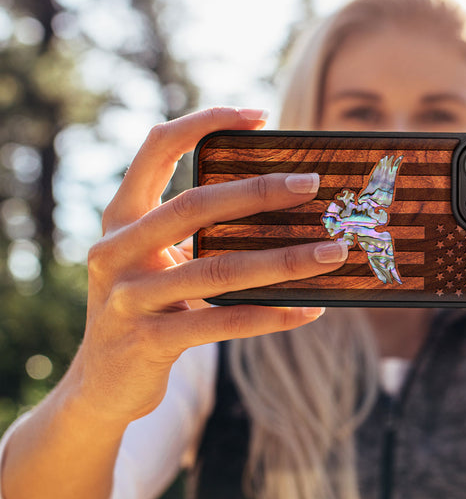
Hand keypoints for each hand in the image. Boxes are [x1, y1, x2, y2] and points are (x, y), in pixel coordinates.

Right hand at [72, 107, 347, 425]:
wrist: (101, 383)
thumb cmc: (147, 305)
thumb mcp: (157, 260)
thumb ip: (197, 232)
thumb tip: (282, 204)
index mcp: (122, 217)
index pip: (157, 148)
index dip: (204, 122)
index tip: (259, 115)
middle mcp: (116, 250)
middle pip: (194, 205)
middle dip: (258, 192)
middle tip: (311, 185)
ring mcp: (128, 297)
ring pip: (217, 269)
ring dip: (284, 260)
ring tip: (332, 252)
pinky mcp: (148, 341)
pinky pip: (222, 323)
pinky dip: (271, 315)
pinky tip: (310, 309)